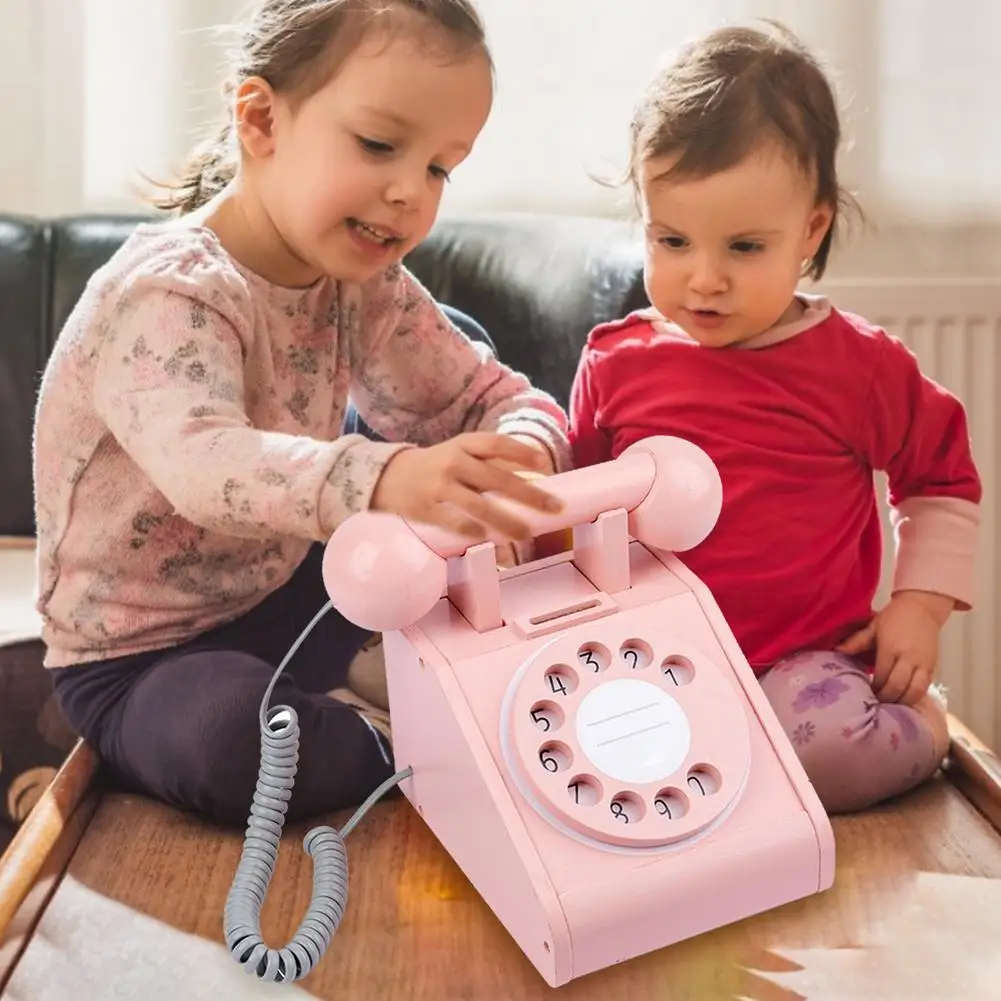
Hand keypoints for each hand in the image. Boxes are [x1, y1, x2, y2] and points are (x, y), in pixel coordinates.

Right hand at [370, 432, 562, 540]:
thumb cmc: (436, 467)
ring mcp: (439, 487)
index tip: (546, 465)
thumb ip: (490, 463)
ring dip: (506, 521)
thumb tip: (533, 476)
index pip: (497, 444)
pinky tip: (490, 539)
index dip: (523, 453)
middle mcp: (453, 462)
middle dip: (529, 494)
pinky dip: (473, 532)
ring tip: (527, 534)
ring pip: (479, 505)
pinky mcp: (427, 509)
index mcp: (464, 445)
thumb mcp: (459, 453)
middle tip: (554, 507)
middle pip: (496, 478)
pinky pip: (454, 522)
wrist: (387, 477)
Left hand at [836, 590, 953, 704]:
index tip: (865, 694)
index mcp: (890, 647)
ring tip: (890, 705)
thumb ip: (857, 641)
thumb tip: (838, 650)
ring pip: (915, 691)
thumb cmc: (894, 617)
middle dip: (886, 698)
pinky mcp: (933, 666)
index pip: (881, 675)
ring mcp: (923, 663)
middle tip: (876, 704)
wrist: (922, 608)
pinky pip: (925, 687)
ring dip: (902, 701)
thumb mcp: (873, 626)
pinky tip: (904, 700)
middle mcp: (908, 657)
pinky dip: (915, 697)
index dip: (874, 688)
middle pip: (897, 686)